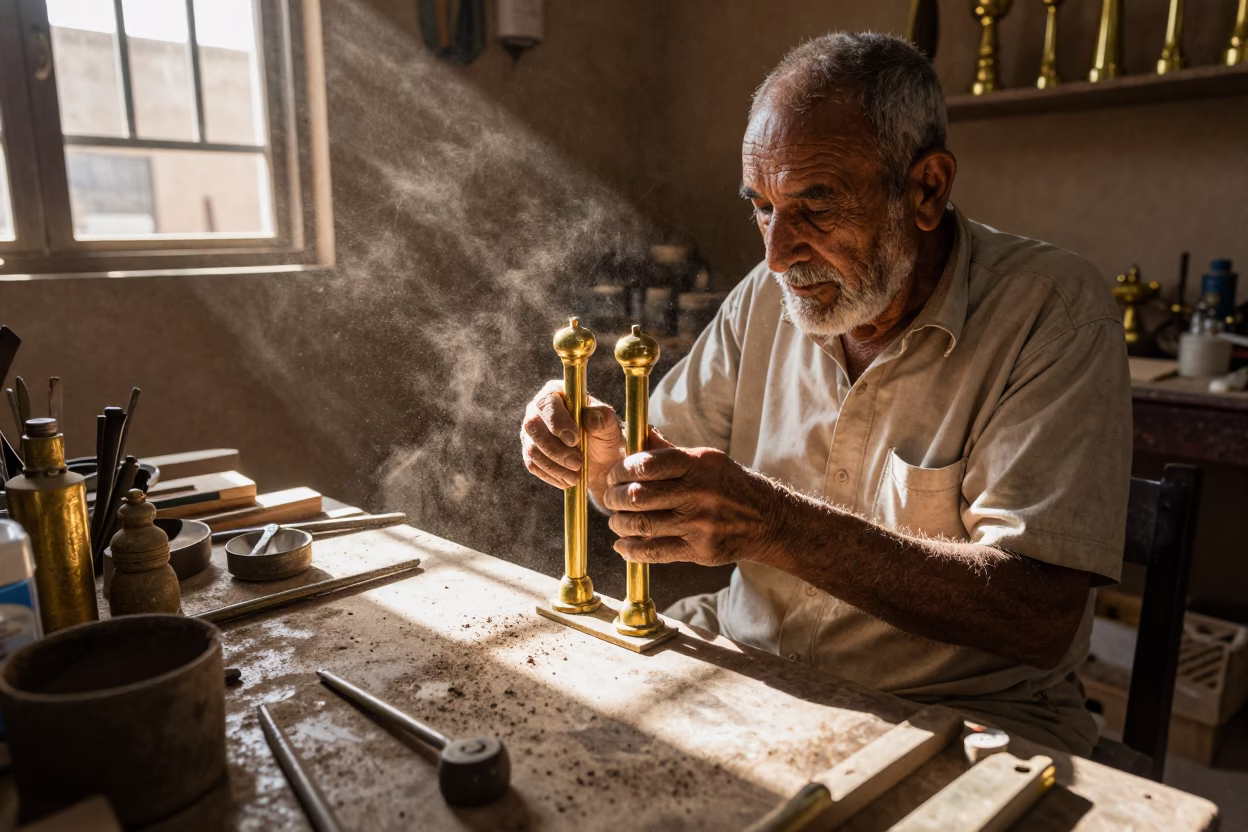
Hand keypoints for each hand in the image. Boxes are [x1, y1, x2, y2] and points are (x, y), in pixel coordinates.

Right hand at [520, 380, 622, 498]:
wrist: (602, 462)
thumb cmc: (605, 437)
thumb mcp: (611, 427)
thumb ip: (603, 418)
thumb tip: (590, 416)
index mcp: (557, 393)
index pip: (547, 403)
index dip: (557, 422)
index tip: (575, 440)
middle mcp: (538, 410)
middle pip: (532, 425)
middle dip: (555, 449)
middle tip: (577, 463)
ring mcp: (531, 432)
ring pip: (532, 448)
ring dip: (555, 465)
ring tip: (576, 475)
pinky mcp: (530, 451)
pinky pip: (533, 464)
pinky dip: (551, 475)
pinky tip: (567, 480)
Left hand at [604, 430, 787, 565]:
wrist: (767, 519)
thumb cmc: (728, 484)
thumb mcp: (706, 460)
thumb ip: (669, 451)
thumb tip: (639, 431)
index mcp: (697, 465)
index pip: (647, 464)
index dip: (621, 470)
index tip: (613, 475)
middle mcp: (698, 493)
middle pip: (639, 496)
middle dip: (615, 498)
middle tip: (610, 498)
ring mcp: (699, 524)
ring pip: (643, 525)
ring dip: (620, 524)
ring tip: (616, 521)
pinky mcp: (700, 550)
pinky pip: (656, 552)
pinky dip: (632, 550)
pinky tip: (623, 546)